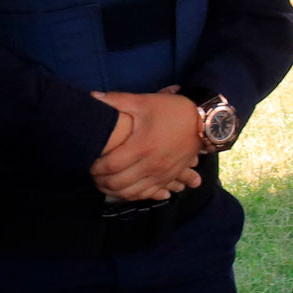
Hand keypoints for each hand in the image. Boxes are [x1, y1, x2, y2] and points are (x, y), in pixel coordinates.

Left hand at [88, 88, 202, 201]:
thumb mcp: (144, 102)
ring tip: (104, 184)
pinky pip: (149, 193)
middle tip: (93, 175)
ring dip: (115, 192)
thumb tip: (91, 97)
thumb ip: (117, 101)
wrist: (203, 121)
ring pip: (133, 192)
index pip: (111, 165)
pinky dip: (134, 195)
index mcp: (142, 146)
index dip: (96, 167)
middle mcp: (152, 164)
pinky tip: (126, 191)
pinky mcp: (169, 177)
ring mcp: (162, 173)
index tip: (88, 163)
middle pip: (119, 183)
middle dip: (101, 182)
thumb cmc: (171, 110)